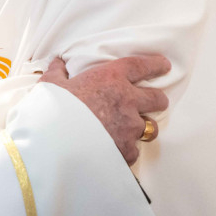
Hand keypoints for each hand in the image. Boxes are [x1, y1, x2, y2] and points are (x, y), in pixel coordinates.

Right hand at [40, 55, 169, 164]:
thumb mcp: (51, 85)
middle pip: (157, 99)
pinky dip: (127, 151)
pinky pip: (135, 151)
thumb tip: (57, 64)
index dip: (155, 65)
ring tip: (132, 130)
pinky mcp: (126, 150)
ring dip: (143, 127)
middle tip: (152, 102)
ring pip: (151, 127)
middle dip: (157, 100)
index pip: (141, 66)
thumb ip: (58, 73)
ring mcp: (129, 127)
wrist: (53, 143)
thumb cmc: (52, 110)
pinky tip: (117, 152)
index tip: (164, 65)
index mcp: (110, 78)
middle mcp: (126, 100)